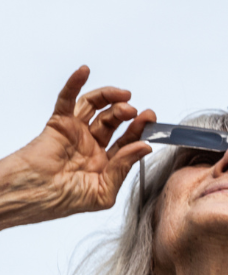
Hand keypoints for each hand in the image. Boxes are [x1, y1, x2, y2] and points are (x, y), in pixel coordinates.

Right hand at [0, 66, 155, 229]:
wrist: (29, 198)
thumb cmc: (59, 202)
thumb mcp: (101, 193)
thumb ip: (122, 168)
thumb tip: (144, 147)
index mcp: (103, 163)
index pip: (127, 141)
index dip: (140, 130)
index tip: (151, 121)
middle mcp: (90, 146)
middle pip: (114, 121)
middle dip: (129, 114)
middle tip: (140, 112)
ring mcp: (75, 133)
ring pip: (95, 107)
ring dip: (111, 98)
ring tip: (124, 98)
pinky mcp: (58, 124)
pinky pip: (66, 100)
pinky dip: (75, 83)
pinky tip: (84, 72)